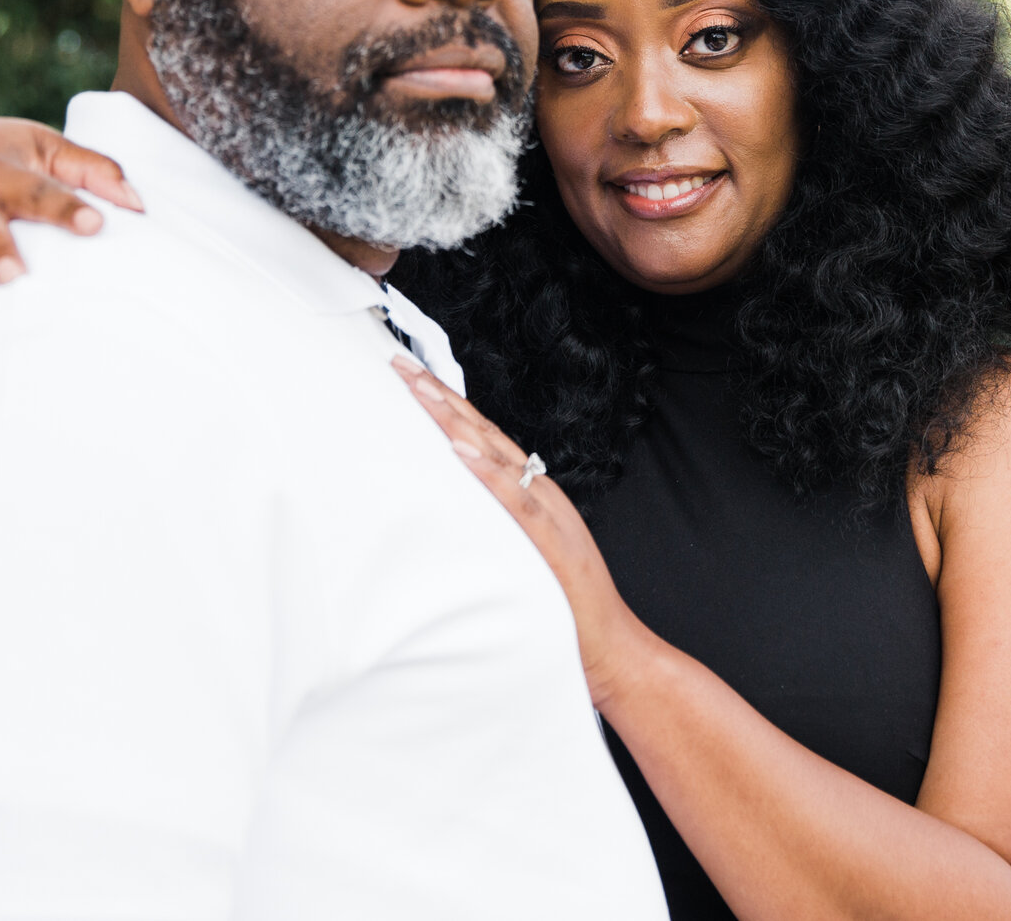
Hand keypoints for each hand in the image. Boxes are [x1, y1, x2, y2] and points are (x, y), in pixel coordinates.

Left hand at [388, 356, 655, 706]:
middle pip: (482, 432)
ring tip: (422, 390)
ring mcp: (545, 511)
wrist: (610, 646)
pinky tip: (460, 447)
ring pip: (495, 453)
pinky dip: (486, 469)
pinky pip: (512, 497)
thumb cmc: (565, 607)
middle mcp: (538, 490)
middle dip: (440, 396)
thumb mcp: (524, 553)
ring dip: (457, 419)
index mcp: (530, 492)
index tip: (411, 378)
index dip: (447, 405)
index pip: (481, 436)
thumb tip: (456, 504)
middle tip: (400, 365)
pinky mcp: (548, 538)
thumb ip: (497, 524)